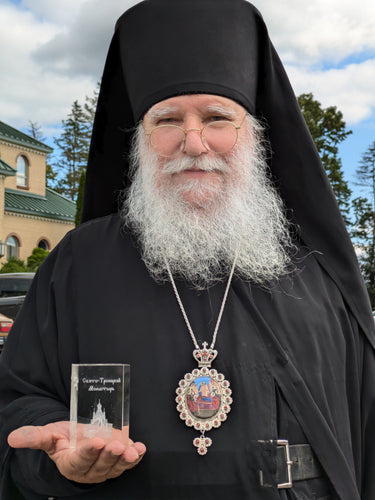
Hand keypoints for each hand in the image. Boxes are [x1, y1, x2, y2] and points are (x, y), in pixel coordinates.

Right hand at [8, 421, 145, 483]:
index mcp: (70, 463)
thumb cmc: (64, 437)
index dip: (88, 453)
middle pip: (100, 466)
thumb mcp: (49, 434)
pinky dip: (137, 457)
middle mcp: (89, 470)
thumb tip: (12, 437)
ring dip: (125, 459)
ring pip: (116, 467)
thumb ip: (35, 436)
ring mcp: (106, 467)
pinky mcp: (119, 462)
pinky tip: (141, 449)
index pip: (79, 461)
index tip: (96, 442)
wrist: (80, 437)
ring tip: (131, 450)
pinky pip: (129, 463)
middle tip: (116, 446)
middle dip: (109, 456)